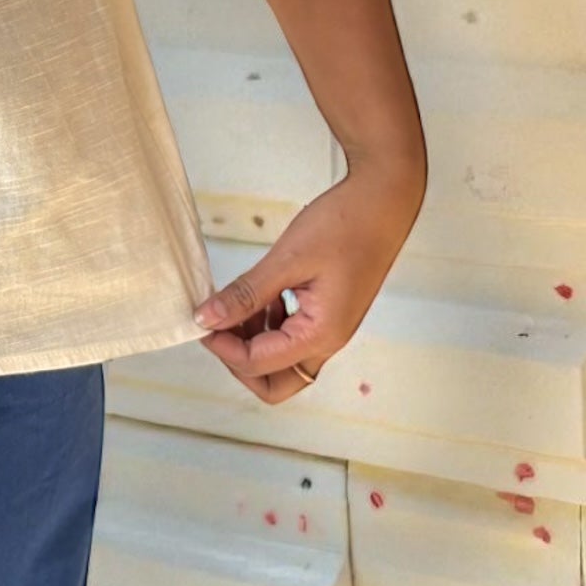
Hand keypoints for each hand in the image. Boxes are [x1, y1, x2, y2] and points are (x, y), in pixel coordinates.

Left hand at [191, 159, 423, 406]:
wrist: (384, 202)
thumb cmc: (344, 226)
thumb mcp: (288, 259)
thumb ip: (246, 294)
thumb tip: (207, 318)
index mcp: (320, 334)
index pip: (257, 363)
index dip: (222, 347)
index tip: (201, 319)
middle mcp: (329, 341)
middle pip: (276, 382)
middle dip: (240, 362)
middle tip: (219, 325)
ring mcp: (331, 330)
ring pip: (283, 362)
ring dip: (253, 342)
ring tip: (237, 304)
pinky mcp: (329, 315)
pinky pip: (293, 338)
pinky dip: (270, 326)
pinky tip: (260, 298)